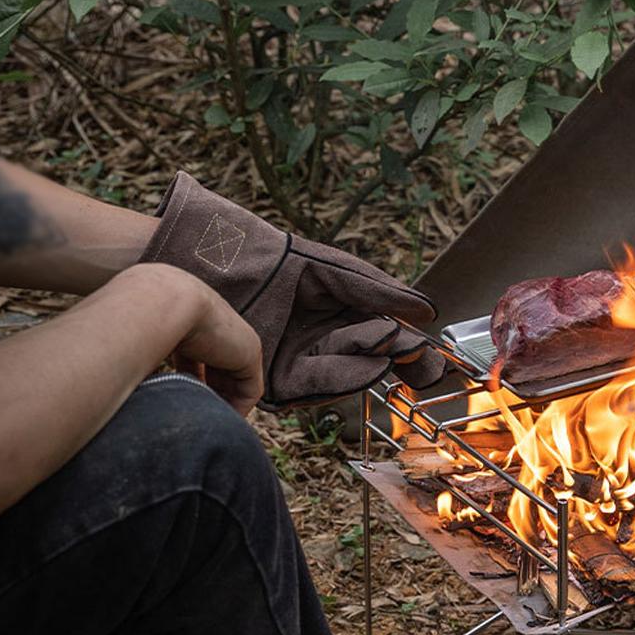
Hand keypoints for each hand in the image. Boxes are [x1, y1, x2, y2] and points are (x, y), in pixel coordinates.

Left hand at [140, 173, 444, 406]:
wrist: (196, 261)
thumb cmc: (255, 251)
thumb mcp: (325, 266)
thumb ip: (375, 288)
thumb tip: (426, 308)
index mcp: (331, 303)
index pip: (380, 327)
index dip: (410, 343)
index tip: (438, 355)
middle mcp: (317, 334)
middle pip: (370, 353)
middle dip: (402, 362)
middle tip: (435, 371)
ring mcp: (296, 356)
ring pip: (348, 370)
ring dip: (377, 364)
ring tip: (406, 356)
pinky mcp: (274, 376)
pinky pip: (317, 383)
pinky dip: (346, 378)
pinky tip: (374, 366)